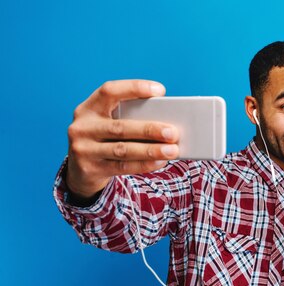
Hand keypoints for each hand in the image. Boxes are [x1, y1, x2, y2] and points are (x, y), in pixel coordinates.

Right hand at [66, 80, 179, 197]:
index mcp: (89, 108)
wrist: (80, 169)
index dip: (134, 88)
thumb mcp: (109, 123)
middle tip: (173, 132)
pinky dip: (144, 164)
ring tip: (172, 150)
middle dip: (149, 129)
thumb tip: (167, 122)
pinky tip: (160, 161)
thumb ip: (130, 118)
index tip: (160, 90)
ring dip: (151, 150)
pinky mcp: (90, 169)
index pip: (109, 91)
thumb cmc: (106, 139)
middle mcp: (83, 127)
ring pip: (123, 149)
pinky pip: (122, 167)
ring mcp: (84, 149)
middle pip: (120, 127)